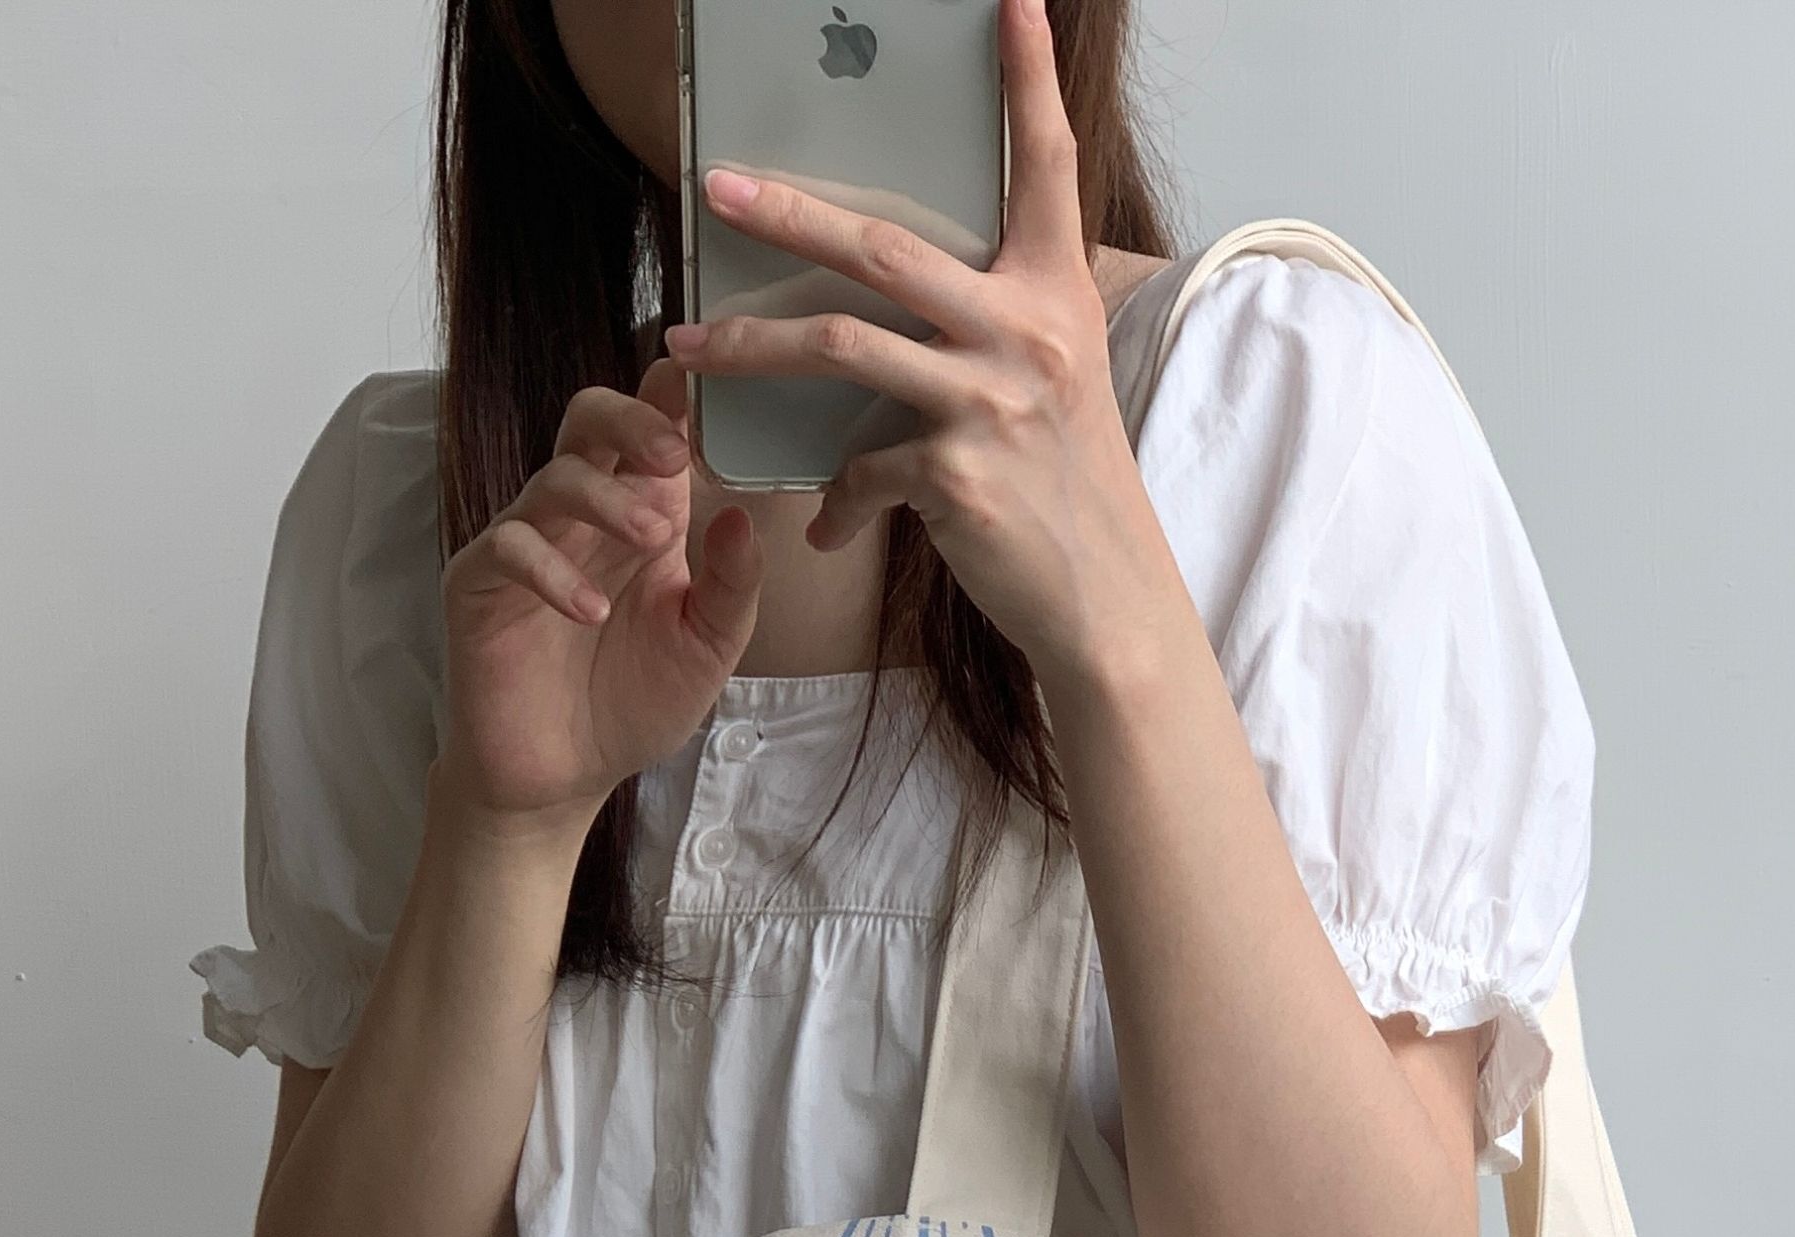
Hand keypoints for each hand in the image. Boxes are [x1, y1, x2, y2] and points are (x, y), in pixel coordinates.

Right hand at [435, 360, 765, 834]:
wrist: (564, 777)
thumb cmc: (632, 703)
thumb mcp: (707, 649)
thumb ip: (732, 588)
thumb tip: (742, 517)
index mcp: (641, 517)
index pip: (651, 434)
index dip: (673, 401)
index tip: (708, 383)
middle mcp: (582, 518)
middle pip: (589, 422)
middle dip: (630, 420)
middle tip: (671, 453)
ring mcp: (528, 544)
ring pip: (554, 479)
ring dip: (605, 499)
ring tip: (649, 540)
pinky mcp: (482, 583)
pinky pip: (510, 548)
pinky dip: (553, 573)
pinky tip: (591, 612)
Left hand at [664, 0, 1173, 692]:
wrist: (1106, 600)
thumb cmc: (1065, 488)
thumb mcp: (1049, 383)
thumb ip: (986, 324)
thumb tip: (882, 302)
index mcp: (1055, 293)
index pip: (1045, 163)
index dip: (1027, 78)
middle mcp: (1028, 332)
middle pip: (882, 245)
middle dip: (787, 211)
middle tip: (716, 189)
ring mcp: (991, 401)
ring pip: (840, 347)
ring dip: (750, 348)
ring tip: (688, 349)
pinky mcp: (958, 475)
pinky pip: (860, 468)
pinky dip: (832, 500)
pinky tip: (821, 523)